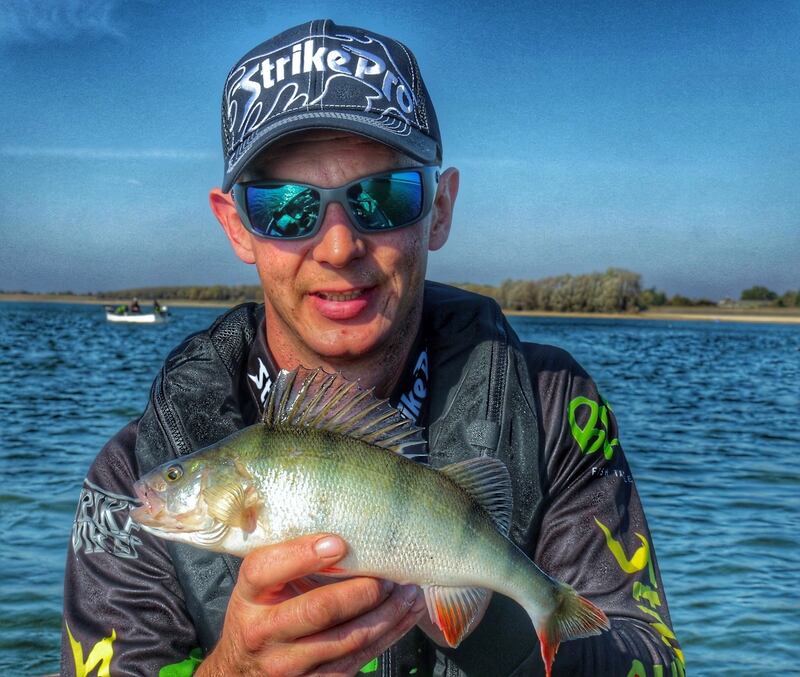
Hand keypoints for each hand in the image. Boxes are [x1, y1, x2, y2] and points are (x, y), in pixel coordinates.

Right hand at [195, 534, 426, 676]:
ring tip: (408, 591)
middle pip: (318, 610)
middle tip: (387, 575)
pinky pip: (358, 660)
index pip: (265, 570)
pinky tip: (404, 615)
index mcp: (248, 596)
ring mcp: (288, 664)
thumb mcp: (260, 585)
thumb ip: (288, 559)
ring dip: (387, 613)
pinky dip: (388, 635)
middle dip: (362, 591)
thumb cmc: (260, 614)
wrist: (242, 672)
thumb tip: (340, 529)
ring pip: (348, 639)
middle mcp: (263, 632)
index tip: (338, 542)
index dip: (302, 554)